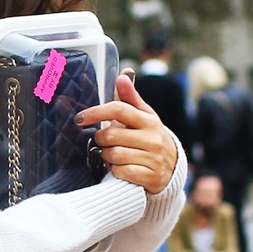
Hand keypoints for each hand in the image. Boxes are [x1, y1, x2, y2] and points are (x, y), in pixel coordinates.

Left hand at [74, 70, 177, 194]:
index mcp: (148, 120)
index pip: (119, 109)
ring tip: (112, 155)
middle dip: (101, 139)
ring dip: (106, 156)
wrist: (172, 168)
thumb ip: (131, 98)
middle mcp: (153, 138)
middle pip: (111, 135)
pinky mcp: (151, 177)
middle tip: (102, 142)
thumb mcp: (144, 117)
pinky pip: (121, 172)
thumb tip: (123, 75)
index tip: (80, 118)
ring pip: (114, 154)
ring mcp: (153, 158)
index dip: (96, 112)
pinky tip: (120, 168)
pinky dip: (115, 171)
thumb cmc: (150, 138)